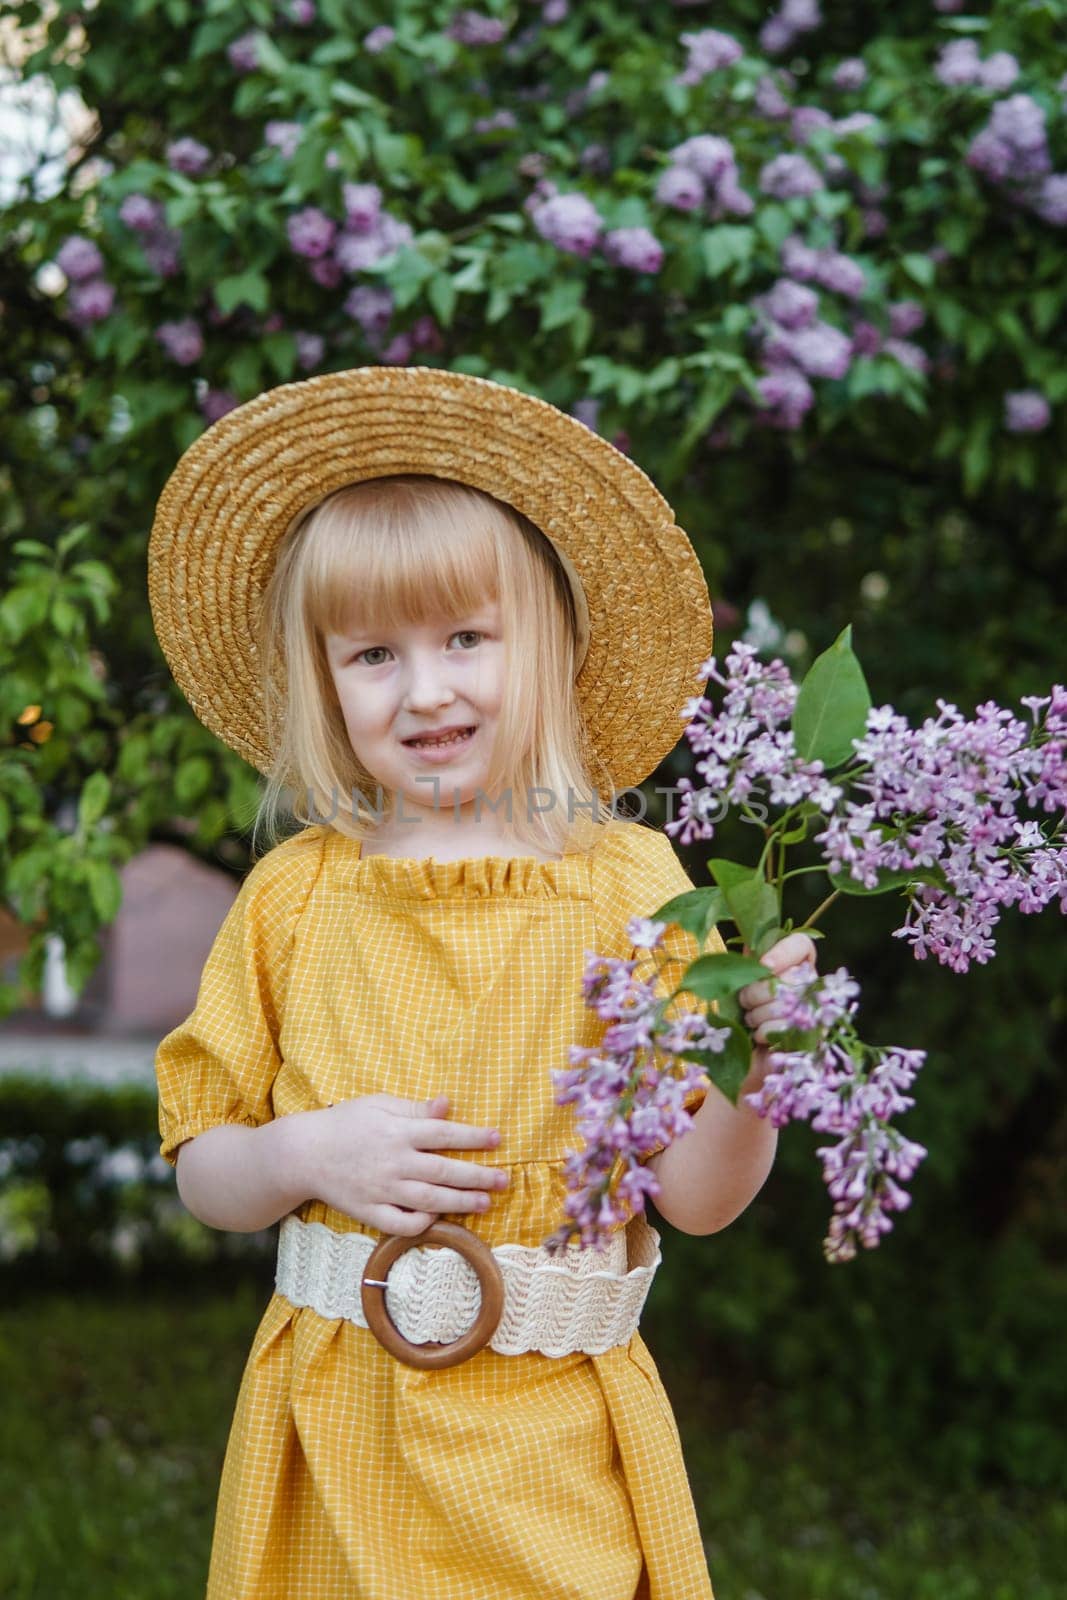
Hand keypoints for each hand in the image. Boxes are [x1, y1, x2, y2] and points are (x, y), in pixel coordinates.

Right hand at [293, 1093, 508, 1236]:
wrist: (304, 1154)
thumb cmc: (346, 1123)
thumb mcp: (379, 1105)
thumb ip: (414, 1108)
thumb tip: (448, 1105)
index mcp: (397, 1132)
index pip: (444, 1134)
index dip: (474, 1137)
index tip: (498, 1140)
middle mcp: (393, 1162)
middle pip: (444, 1171)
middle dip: (478, 1176)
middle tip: (504, 1180)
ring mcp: (382, 1190)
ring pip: (429, 1200)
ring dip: (460, 1203)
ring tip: (485, 1203)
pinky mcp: (369, 1212)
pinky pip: (401, 1224)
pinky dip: (422, 1223)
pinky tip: (439, 1217)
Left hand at [738, 932, 818, 1090]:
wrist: (744, 1061)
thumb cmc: (741, 1017)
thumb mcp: (740, 984)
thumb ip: (747, 961)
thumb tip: (747, 934)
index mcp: (797, 967)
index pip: (802, 945)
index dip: (782, 953)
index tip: (763, 966)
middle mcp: (812, 987)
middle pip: (787, 976)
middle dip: (755, 992)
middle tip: (745, 1003)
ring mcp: (815, 1013)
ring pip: (782, 1003)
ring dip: (756, 1015)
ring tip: (753, 1021)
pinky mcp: (811, 1039)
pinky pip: (783, 1028)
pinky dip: (763, 1033)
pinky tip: (762, 1038)